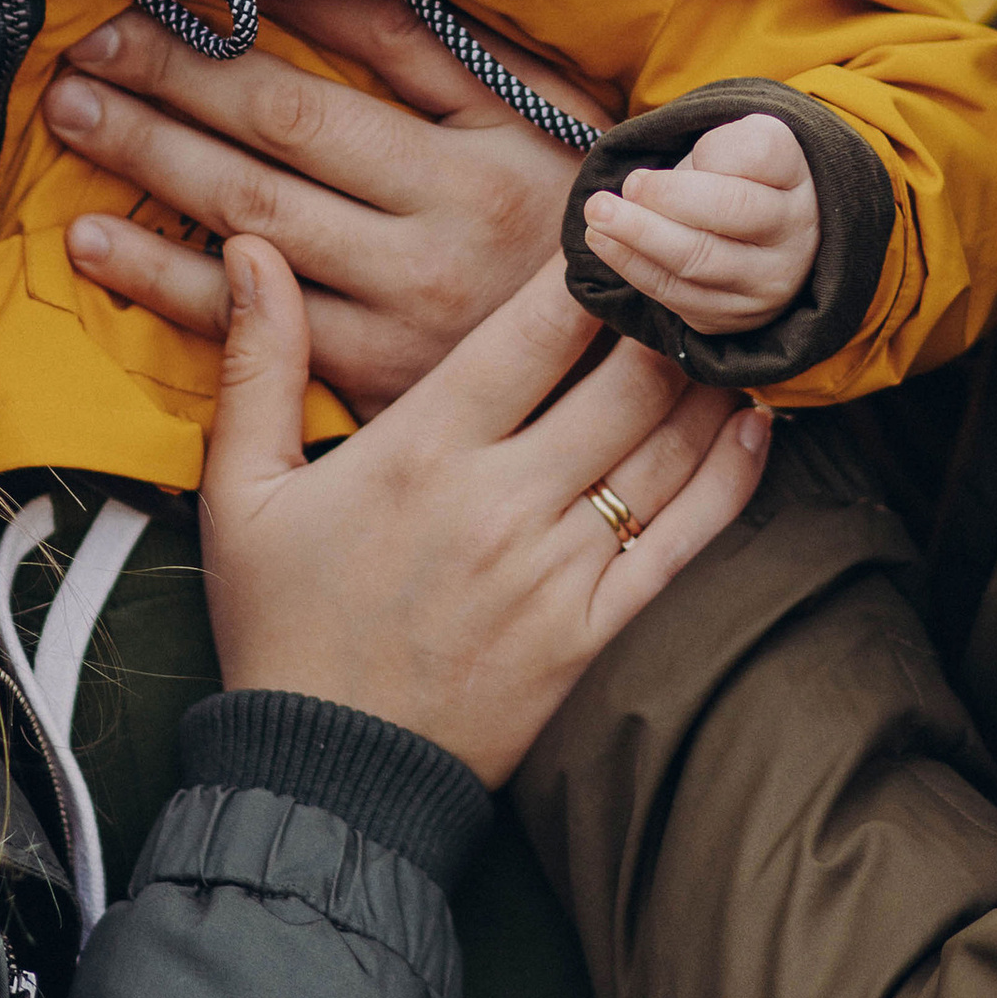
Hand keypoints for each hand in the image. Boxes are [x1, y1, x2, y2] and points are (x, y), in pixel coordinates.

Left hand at [49, 0, 587, 410]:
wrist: (640, 351)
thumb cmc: (569, 198)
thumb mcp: (524, 105)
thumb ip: (417, 40)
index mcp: (473, 162)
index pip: (309, 96)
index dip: (207, 51)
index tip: (134, 5)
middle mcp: (432, 247)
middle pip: (261, 163)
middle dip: (156, 103)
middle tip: (77, 59)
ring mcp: (397, 324)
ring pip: (243, 242)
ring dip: (144, 177)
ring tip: (72, 121)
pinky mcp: (371, 385)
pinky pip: (245, 333)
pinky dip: (162, 282)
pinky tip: (97, 243)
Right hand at [201, 236, 771, 787]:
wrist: (321, 777)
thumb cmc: (279, 623)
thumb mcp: (242, 486)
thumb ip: (258, 361)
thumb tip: (249, 251)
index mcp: (421, 452)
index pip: (532, 332)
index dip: (589, 269)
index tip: (619, 220)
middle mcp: (501, 501)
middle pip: (621, 382)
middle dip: (665, 313)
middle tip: (694, 262)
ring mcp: (555, 571)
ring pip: (664, 452)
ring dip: (707, 382)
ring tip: (733, 325)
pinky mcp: (591, 632)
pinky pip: (682, 542)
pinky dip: (728, 478)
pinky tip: (754, 425)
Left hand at [578, 114, 818, 332]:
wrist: (770, 241)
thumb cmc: (744, 179)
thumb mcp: (744, 144)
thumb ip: (719, 147)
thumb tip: (660, 187)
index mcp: (797, 176)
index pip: (758, 154)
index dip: (711, 152)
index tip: (679, 151)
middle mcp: (793, 234)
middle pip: (728, 211)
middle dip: (665, 198)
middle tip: (620, 188)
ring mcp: (767, 283)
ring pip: (697, 260)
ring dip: (638, 236)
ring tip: (598, 213)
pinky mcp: (734, 317)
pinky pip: (677, 295)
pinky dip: (633, 266)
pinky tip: (603, 242)